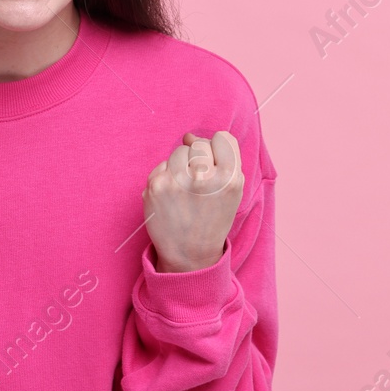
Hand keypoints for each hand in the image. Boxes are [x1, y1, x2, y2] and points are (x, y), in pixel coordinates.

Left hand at [143, 131, 243, 272]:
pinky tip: (172, 198)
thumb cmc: (213, 217)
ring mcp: (178, 180)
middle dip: (198, 160)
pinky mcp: (156, 185)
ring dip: (181, 167)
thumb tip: (189, 136)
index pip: (222, 139)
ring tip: (186, 193)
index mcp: (230, 178)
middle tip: (199, 186)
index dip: (218, 152)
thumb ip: (223, 158)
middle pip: (199, 144)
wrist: (190, 254)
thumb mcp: (233, 190)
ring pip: (178, 152)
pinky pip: (163, 165)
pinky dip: (167, 177)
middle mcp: (204, 177)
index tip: (215, 169)